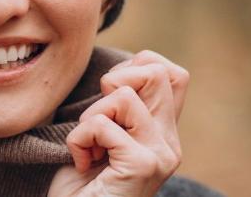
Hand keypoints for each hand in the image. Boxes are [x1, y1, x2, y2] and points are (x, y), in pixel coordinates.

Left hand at [49, 50, 189, 196]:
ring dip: (91, 116)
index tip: (108, 93)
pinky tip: (82, 162)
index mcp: (162, 132)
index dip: (135, 66)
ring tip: (89, 146)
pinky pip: (101, 125)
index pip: (172, 73)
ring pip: (124, 96)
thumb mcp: (103, 136)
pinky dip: (78, 139)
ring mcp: (160, 154)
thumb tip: (118, 71)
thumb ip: (118, 109)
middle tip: (97, 117)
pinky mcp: (143, 165)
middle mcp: (169, 142)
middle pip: (157, 73)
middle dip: (114, 82)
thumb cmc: (81, 184)